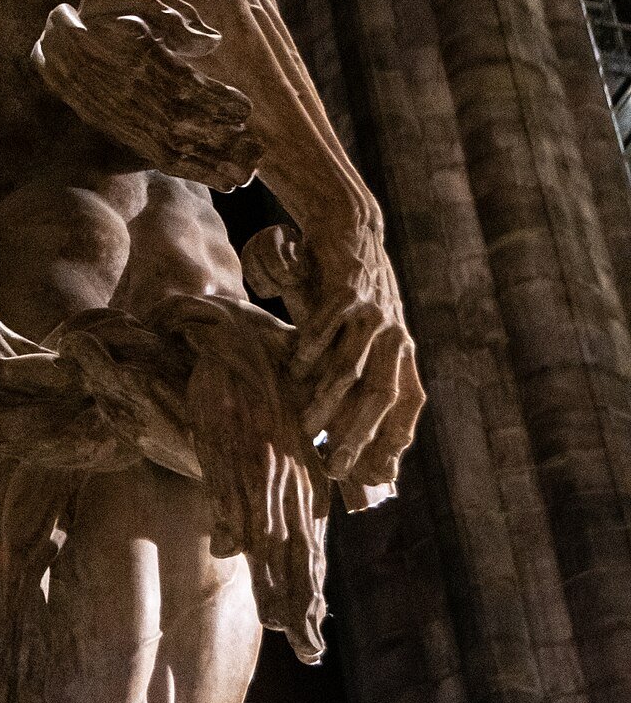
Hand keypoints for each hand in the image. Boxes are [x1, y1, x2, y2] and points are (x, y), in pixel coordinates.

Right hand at [33, 0, 260, 190]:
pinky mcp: (128, 134)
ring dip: (213, 164)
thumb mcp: (131, 0)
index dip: (213, 100)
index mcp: (136, 58)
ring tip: (247, 176)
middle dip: (222, 141)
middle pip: (183, 124)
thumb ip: (172, 14)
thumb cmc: (102, 17)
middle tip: (257, 151)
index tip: (245, 108)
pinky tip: (224, 182)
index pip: (180, 84)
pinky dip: (195, 173)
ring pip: (175, 148)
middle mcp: (132, 94)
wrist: (54, 48)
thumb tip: (212, 42)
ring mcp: (128, 119)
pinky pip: (162, 159)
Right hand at [242, 219, 423, 509]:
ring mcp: (372, 311)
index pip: (407, 405)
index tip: (376, 477)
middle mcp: (394, 334)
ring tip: (307, 426)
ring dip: (328, 401)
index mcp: (402, 350)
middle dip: (359, 436)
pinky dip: (311, 348)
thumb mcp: (363, 333)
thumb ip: (357, 372)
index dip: (393, 441)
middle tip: (337, 468)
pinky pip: (329, 325)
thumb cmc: (349, 291)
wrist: (350, 225)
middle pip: (381, 395)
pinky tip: (295, 367)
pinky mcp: (348, 287)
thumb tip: (340, 424)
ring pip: (352, 366)